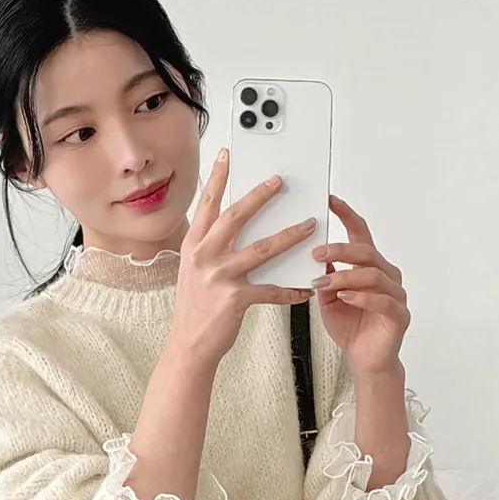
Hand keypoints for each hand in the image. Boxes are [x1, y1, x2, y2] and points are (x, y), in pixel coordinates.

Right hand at [169, 149, 318, 370]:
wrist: (189, 344)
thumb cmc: (195, 307)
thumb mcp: (195, 269)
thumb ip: (211, 246)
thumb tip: (234, 224)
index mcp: (194, 244)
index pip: (208, 203)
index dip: (218, 178)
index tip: (227, 155)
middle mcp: (204, 256)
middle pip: (237, 216)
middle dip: (260, 196)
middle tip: (280, 181)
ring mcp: (220, 277)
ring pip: (262, 249)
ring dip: (290, 236)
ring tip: (309, 226)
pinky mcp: (235, 299)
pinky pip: (270, 290)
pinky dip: (290, 289)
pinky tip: (305, 288)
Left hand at [311, 195, 409, 376]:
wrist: (365, 361)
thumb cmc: (350, 328)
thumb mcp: (328, 298)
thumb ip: (325, 277)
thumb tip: (315, 255)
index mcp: (369, 267)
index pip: (360, 234)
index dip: (346, 215)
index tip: (330, 200)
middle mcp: (386, 276)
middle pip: (367, 252)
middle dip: (340, 250)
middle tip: (317, 254)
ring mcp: (395, 295)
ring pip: (372, 275)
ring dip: (345, 278)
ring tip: (324, 284)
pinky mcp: (399, 315)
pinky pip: (383, 300)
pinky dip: (362, 297)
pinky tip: (345, 297)